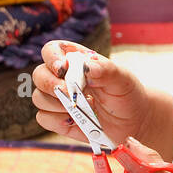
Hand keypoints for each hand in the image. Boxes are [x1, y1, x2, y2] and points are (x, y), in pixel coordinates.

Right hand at [32, 41, 172, 158]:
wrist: (134, 121)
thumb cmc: (127, 94)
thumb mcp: (122, 78)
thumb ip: (105, 70)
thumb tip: (86, 67)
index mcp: (75, 61)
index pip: (51, 50)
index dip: (52, 57)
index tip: (62, 68)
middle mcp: (62, 78)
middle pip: (38, 75)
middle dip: (52, 84)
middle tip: (72, 93)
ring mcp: (58, 100)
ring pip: (39, 98)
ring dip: (57, 104)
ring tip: (82, 107)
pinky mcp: (58, 120)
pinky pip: (43, 118)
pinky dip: (57, 120)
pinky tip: (76, 120)